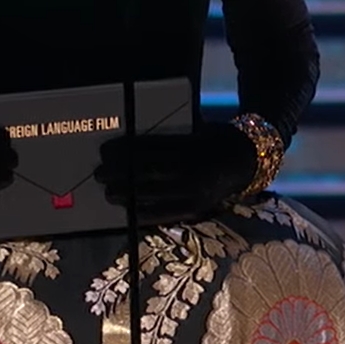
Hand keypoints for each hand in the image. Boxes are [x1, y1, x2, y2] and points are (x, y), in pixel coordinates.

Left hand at [95, 123, 256, 224]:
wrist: (245, 160)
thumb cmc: (212, 138)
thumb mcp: (192, 129)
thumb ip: (167, 136)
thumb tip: (130, 143)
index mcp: (189, 145)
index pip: (149, 148)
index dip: (123, 150)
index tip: (105, 150)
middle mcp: (192, 170)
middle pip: (145, 172)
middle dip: (118, 174)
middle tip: (99, 173)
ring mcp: (194, 193)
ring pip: (151, 195)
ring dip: (125, 194)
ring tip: (108, 192)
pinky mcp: (195, 210)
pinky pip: (164, 214)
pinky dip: (143, 212)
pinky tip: (129, 209)